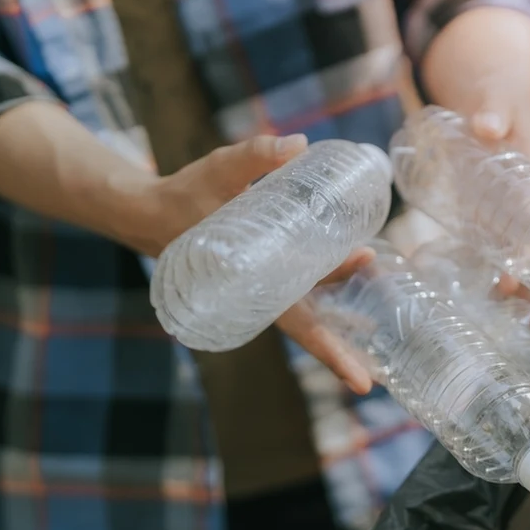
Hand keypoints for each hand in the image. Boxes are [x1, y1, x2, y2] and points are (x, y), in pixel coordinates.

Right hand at [138, 134, 375, 392]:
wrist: (148, 211)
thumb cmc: (183, 196)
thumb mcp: (217, 171)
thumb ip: (255, 157)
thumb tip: (298, 146)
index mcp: (254, 290)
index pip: (302, 329)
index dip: (333, 353)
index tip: (361, 383)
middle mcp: (264, 295)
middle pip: (316, 323)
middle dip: (348, 335)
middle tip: (381, 335)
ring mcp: (265, 283)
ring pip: (313, 299)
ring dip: (343, 289)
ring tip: (372, 261)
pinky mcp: (265, 267)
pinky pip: (302, 280)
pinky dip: (327, 273)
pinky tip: (354, 257)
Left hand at [422, 6, 529, 300]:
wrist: (487, 98)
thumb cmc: (499, 99)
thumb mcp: (499, 100)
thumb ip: (494, 111)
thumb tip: (487, 125)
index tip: (524, 266)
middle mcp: (526, 199)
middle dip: (525, 271)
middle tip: (510, 298)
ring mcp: (504, 209)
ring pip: (509, 248)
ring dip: (507, 275)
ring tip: (499, 305)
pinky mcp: (483, 211)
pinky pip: (485, 241)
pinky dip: (482, 262)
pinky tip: (472, 286)